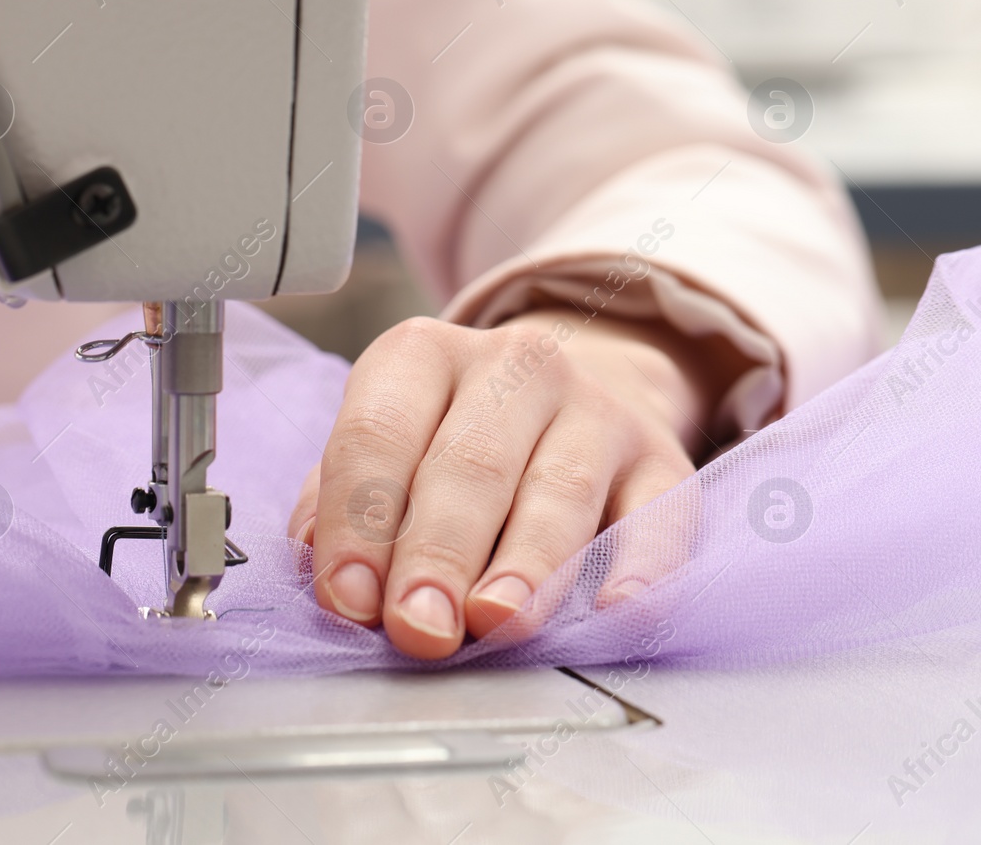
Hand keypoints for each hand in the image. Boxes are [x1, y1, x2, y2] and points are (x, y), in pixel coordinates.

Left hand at [287, 309, 718, 658]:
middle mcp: (513, 368)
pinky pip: (658, 515)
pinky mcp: (661, 459)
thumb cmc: (452, 435)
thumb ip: (340, 502)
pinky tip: (615, 610)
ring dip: (526, 566)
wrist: (574, 390)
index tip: (348, 599)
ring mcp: (595, 409)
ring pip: (559, 492)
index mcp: (421, 356)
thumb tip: (321, 568)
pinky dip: (641, 567)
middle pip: (469, 466)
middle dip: (437, 555)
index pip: (377, 435)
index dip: (358, 522)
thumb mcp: (384, 443)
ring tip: (497, 622)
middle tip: (418, 626)